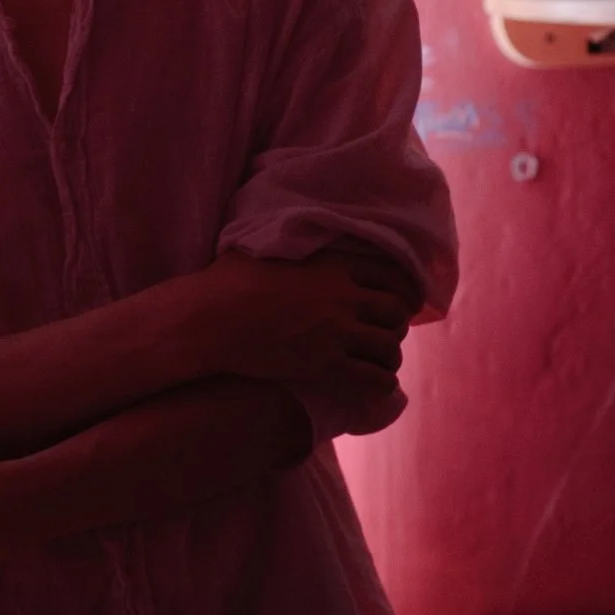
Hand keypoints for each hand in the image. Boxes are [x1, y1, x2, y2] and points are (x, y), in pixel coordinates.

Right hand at [200, 249, 416, 400]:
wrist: (211, 320)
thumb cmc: (228, 280)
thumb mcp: (266, 247)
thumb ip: (292, 241)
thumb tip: (289, 229)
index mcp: (332, 263)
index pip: (392, 274)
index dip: (403, 290)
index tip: (400, 300)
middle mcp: (342, 296)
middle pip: (396, 312)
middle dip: (397, 324)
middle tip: (387, 332)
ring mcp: (336, 331)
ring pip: (389, 347)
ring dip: (390, 356)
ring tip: (382, 361)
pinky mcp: (325, 364)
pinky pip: (373, 378)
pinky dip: (381, 383)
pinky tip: (377, 385)